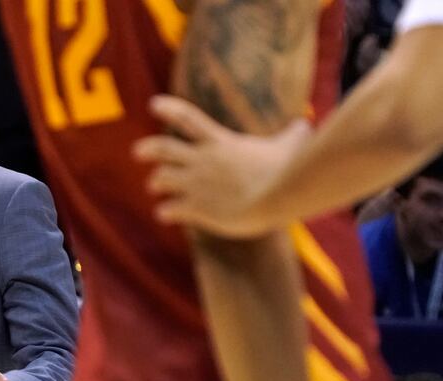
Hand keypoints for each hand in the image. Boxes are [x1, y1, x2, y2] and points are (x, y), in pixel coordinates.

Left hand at [132, 94, 310, 237]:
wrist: (276, 197)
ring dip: (157, 182)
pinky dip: (165, 211)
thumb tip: (306, 125)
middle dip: (147, 149)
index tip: (153, 105)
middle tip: (136, 152)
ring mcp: (197, 184)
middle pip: (164, 149)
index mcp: (220, 142)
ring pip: (162, 179)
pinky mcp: (198, 208)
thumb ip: (293, 133)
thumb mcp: (291, 143)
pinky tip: (163, 214)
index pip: (188, 119)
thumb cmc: (286, 168)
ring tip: (154, 185)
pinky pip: (172, 209)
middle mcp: (202, 160)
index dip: (169, 109)